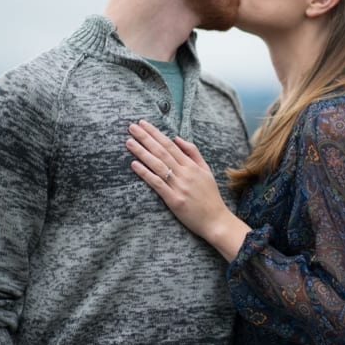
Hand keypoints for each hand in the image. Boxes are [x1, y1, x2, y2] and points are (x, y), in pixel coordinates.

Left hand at [126, 120, 231, 241]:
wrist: (216, 220)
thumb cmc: (210, 196)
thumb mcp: (206, 170)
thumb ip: (193, 153)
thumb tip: (177, 138)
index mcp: (192, 165)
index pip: (170, 145)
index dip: (155, 133)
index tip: (143, 124)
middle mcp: (185, 173)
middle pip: (162, 151)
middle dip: (146, 138)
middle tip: (132, 127)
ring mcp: (179, 186)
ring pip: (157, 165)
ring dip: (142, 152)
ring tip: (129, 142)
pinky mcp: (174, 199)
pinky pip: (157, 183)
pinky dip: (145, 173)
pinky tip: (134, 165)